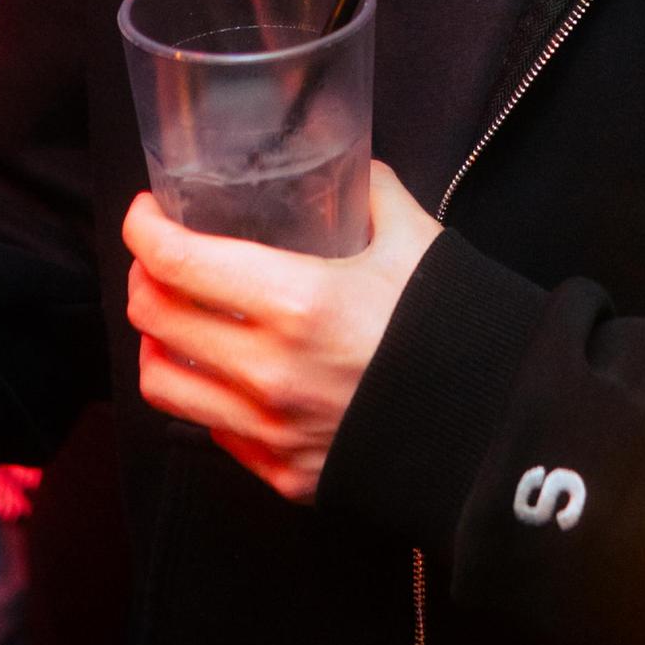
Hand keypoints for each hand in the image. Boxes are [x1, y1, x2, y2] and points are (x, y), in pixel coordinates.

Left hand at [124, 161, 438, 497]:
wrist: (501, 434)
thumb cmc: (459, 331)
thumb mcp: (416, 243)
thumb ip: (371, 194)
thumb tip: (346, 170)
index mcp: (297, 303)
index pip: (175, 261)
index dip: (144, 228)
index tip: (148, 213)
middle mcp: (269, 372)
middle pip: (154, 318)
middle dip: (144, 276)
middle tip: (162, 257)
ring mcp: (270, 431)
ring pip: (161, 383)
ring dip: (157, 342)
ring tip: (176, 318)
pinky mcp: (282, 474)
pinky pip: (210, 430)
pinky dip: (204, 394)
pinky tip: (225, 370)